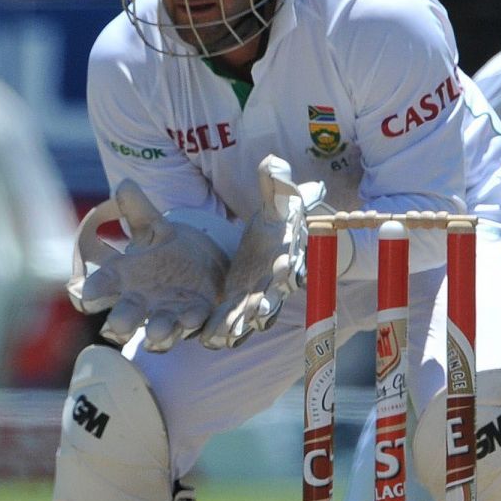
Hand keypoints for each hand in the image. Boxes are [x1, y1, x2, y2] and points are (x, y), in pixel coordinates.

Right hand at [70, 182, 228, 352]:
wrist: (200, 264)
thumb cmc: (165, 250)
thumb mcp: (152, 226)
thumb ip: (137, 209)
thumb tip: (125, 184)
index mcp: (124, 278)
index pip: (102, 285)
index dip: (93, 291)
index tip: (87, 295)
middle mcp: (141, 301)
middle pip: (125, 317)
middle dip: (122, 322)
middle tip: (118, 325)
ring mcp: (167, 312)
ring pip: (158, 328)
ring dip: (158, 332)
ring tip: (157, 333)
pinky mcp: (194, 314)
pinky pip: (192, 322)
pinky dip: (192, 322)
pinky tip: (193, 316)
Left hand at [201, 155, 312, 348]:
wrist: (276, 240)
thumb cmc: (280, 220)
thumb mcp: (279, 200)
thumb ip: (276, 185)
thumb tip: (272, 162)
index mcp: (289, 254)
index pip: (293, 263)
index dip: (291, 269)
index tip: (286, 271)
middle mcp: (276, 280)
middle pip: (273, 296)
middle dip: (266, 306)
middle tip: (257, 314)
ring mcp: (258, 295)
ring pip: (251, 314)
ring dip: (240, 325)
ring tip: (225, 335)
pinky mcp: (239, 301)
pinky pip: (231, 318)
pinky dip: (222, 329)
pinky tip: (208, 338)